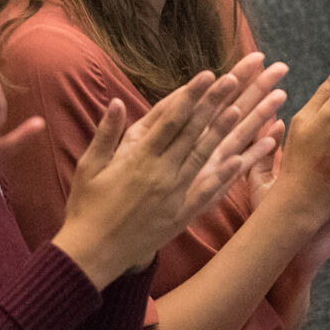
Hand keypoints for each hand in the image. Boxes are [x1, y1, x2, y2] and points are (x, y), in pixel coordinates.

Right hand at [54, 57, 287, 287]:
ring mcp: (174, 195)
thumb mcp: (89, 167)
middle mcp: (161, 173)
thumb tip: (114, 101)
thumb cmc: (86, 208)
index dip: (191, 95)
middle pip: (193, 132)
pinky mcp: (181, 215)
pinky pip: (208, 193)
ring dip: (225, 132)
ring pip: (205, 157)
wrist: (93, 255)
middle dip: (214, 103)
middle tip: (236, 79)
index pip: (170, 120)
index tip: (207, 75)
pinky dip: (226, 176)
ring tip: (242, 109)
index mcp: (138, 159)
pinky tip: (242, 159)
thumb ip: (106, 134)